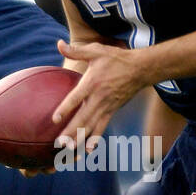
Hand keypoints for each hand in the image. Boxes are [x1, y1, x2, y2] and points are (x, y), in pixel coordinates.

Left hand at [51, 39, 148, 153]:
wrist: (140, 69)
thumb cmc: (116, 58)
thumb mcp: (96, 50)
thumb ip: (76, 50)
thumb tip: (59, 43)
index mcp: (92, 83)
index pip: (76, 98)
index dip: (65, 109)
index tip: (55, 119)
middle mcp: (99, 98)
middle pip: (83, 118)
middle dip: (71, 132)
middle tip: (59, 143)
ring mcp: (106, 107)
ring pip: (91, 126)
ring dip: (80, 139)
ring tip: (68, 151)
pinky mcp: (112, 111)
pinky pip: (102, 127)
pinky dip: (95, 139)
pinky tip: (87, 150)